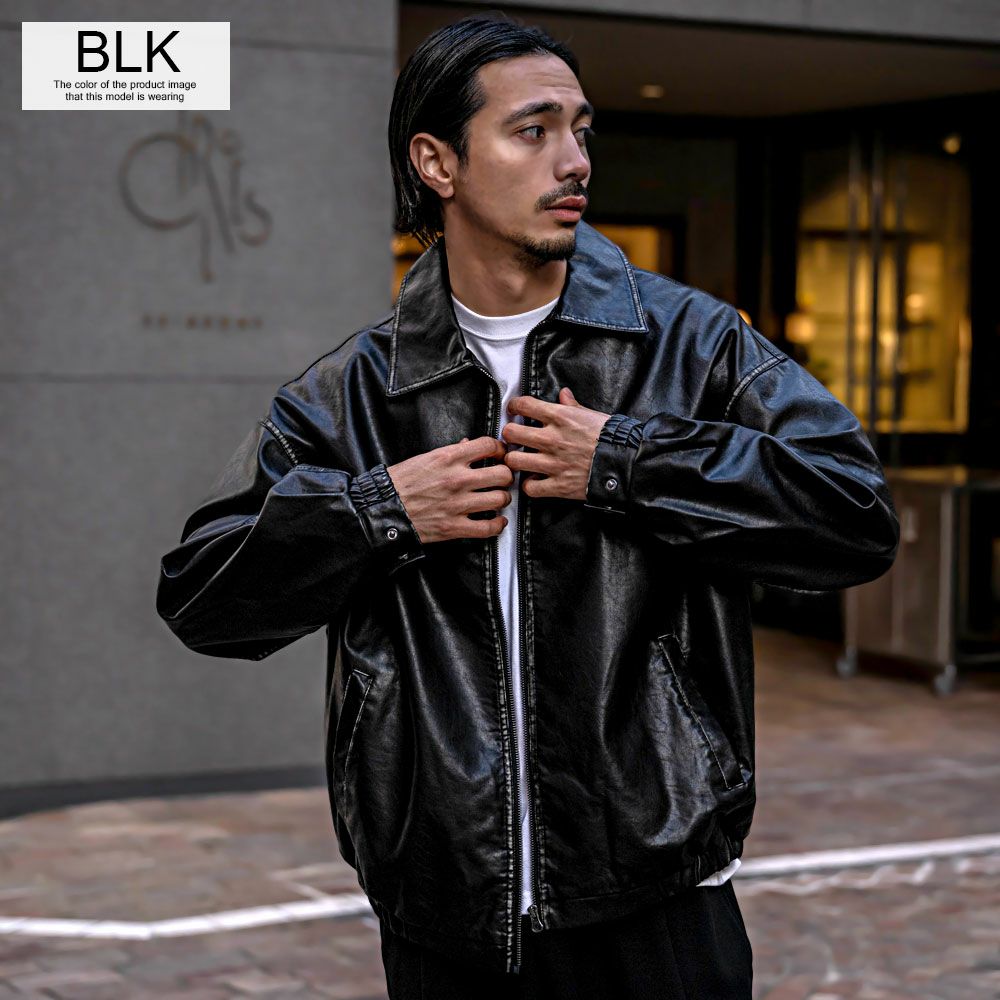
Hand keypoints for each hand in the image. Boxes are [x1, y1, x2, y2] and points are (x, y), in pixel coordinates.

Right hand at [386, 436, 513, 543]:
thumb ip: (451, 452)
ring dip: (502, 500)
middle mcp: (457, 479)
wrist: (383, 508)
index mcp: (448, 458)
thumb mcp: (424, 458)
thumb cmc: (400, 483)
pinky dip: (497, 525)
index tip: (500, 454)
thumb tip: (468, 445)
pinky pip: (488, 527)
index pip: (488, 446)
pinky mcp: (455, 527)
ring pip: (500, 499)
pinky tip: (496, 521)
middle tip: (502, 479)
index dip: (500, 449)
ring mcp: (458, 504)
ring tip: (498, 499)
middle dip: (506, 476)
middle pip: (502, 473)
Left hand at [502, 386, 610, 500]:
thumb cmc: (613, 438)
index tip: (514, 410)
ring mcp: (553, 463)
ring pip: (514, 460)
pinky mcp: (558, 485)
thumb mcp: (594, 415)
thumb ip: (573, 406)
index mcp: (561, 418)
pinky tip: (535, 481)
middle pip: (511, 432)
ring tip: (520, 459)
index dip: (514, 406)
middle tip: (514, 437)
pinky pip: (530, 488)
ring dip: (515, 460)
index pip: (524, 405)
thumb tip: (564, 395)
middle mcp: (552, 439)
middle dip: (510, 434)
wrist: (627, 463)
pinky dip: (530, 486)